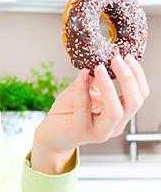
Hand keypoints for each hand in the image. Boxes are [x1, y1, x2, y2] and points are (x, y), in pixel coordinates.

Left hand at [31, 54, 148, 173]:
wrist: (52, 134)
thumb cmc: (68, 113)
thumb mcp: (84, 91)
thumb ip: (94, 80)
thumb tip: (99, 59)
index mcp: (121, 114)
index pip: (139, 95)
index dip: (137, 76)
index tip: (127, 57)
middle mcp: (115, 125)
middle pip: (134, 103)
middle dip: (128, 79)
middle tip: (117, 59)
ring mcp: (100, 132)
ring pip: (115, 111)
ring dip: (109, 86)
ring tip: (100, 67)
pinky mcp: (81, 132)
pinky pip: (85, 108)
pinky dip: (83, 89)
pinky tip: (82, 75)